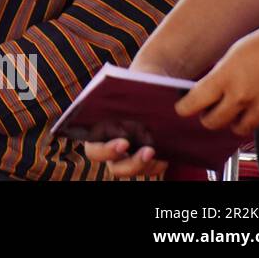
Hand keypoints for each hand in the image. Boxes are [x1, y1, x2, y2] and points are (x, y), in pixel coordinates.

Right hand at [82, 54, 172, 177]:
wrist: (150, 88)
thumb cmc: (133, 86)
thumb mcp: (126, 88)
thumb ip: (121, 95)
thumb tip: (127, 99)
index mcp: (97, 132)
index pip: (93, 150)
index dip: (105, 151)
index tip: (124, 142)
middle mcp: (110, 148)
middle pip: (114, 168)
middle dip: (130, 164)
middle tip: (147, 152)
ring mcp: (127, 156)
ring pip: (132, 171)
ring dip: (144, 165)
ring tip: (155, 150)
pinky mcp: (144, 159)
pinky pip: (150, 171)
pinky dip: (157, 165)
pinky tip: (165, 155)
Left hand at [176, 21, 258, 137]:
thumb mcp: (232, 54)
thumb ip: (219, 76)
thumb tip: (208, 93)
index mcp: (223, 78)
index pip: (193, 104)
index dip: (184, 108)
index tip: (183, 109)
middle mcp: (241, 96)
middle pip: (213, 123)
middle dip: (209, 118)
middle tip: (211, 111)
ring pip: (240, 129)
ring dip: (236, 121)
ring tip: (239, 110)